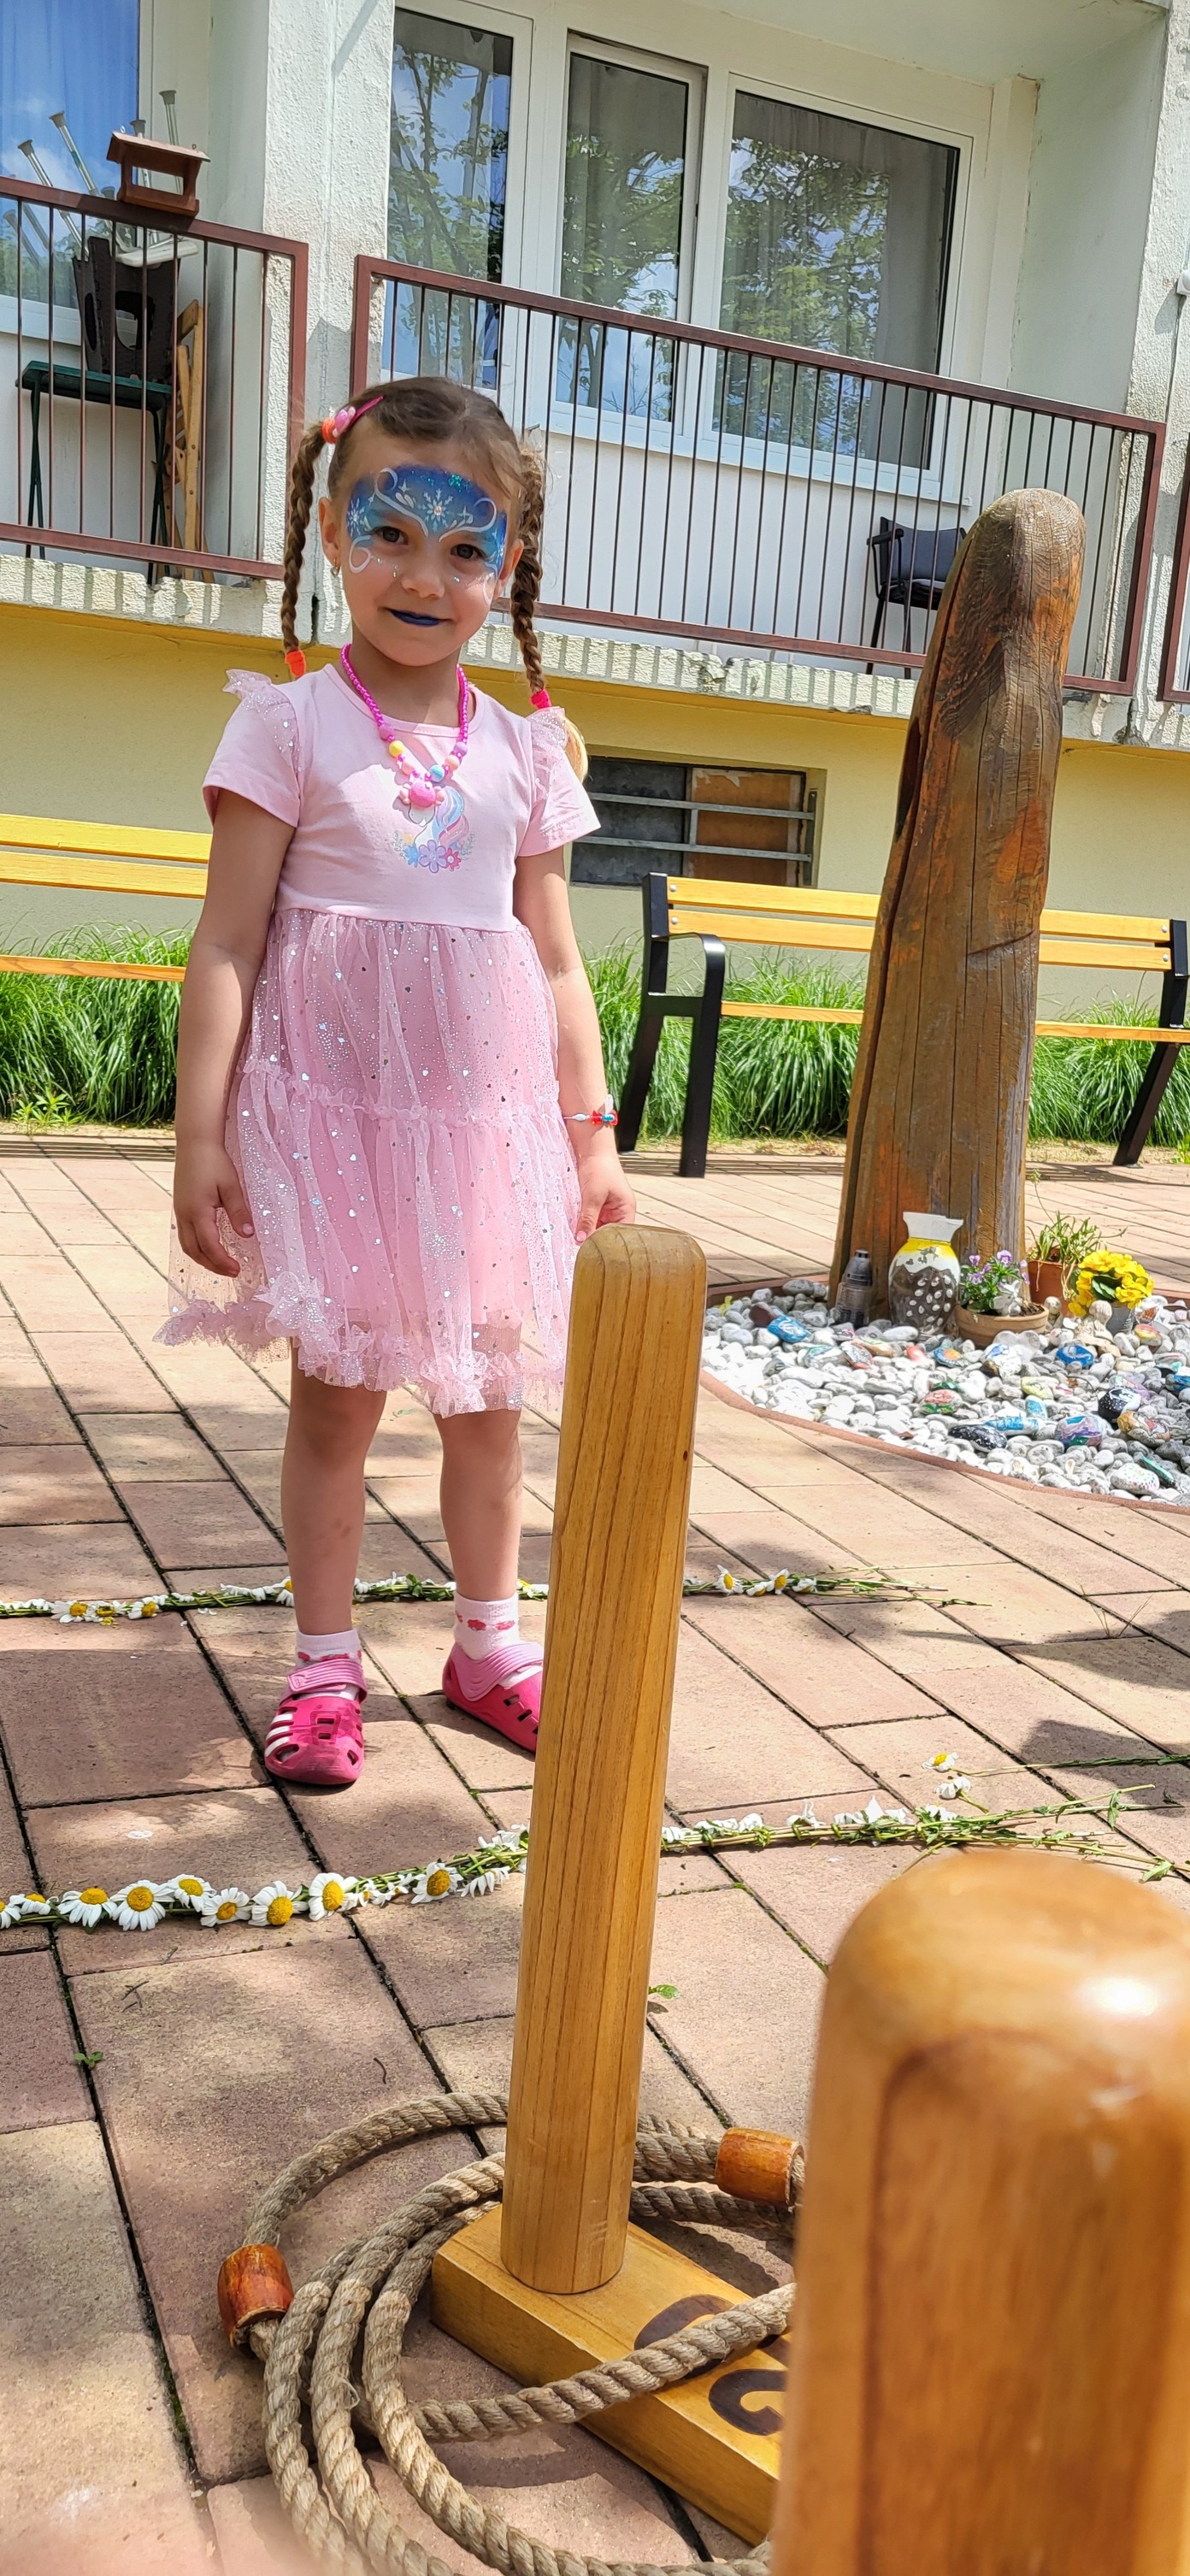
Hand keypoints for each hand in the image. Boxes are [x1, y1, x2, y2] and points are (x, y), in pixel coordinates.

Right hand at [174, 1140, 254, 1276]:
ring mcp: (179, 1211)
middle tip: (231, 1272)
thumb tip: (248, 1234)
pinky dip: (196, 1247)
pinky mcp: (180, 1207)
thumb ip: (239, 1212)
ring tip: (220, 1265)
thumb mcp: (232, 1186)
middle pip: (194, 1251)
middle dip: (212, 1265)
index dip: (222, 1261)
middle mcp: (184, 1215)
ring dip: (202, 1258)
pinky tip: (209, 1247)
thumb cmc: (214, 1161)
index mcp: (197, 1211)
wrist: (194, 1143)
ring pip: (187, 1245)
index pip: (210, 1246)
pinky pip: (185, 1235)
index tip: (237, 1270)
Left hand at [573, 1135, 635, 1242]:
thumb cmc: (600, 1168)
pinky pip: (590, 1220)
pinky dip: (583, 1224)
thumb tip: (581, 1241)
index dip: (609, 1245)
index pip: (621, 1236)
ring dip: (588, 1232)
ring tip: (576, 1240)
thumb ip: (587, 1219)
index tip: (594, 1252)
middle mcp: (619, 1212)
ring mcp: (607, 1210)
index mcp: (626, 1210)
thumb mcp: (593, 1196)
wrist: (592, 1150)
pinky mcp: (596, 1206)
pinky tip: (575, 1230)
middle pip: (608, 1234)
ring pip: (597, 1228)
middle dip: (596, 1240)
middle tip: (581, 1248)